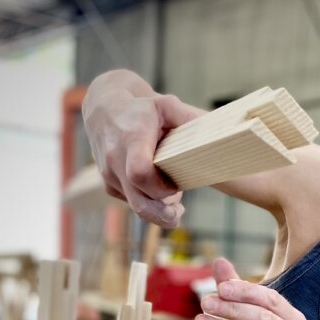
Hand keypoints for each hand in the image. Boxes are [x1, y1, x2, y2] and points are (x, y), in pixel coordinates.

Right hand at [84, 77, 200, 225]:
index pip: (140, 173)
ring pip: (135, 206)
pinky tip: (160, 195)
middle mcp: (116, 160)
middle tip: (180, 212)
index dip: (161, 187)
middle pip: (139, 202)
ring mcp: (109, 175)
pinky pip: (131, 203)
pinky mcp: (109, 186)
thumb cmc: (140, 110)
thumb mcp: (166, 106)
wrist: (104, 111)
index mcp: (132, 139)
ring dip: (158, 213)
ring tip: (175, 209)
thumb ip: (188, 118)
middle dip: (162, 213)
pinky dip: (148, 204)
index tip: (176, 187)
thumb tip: (215, 134)